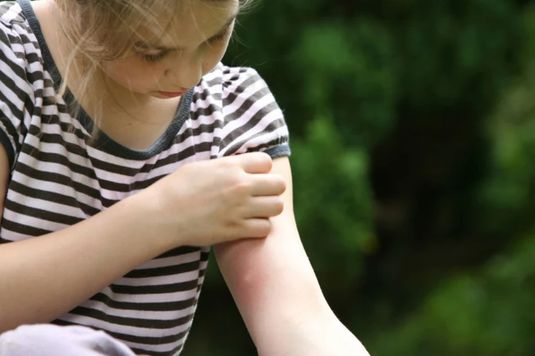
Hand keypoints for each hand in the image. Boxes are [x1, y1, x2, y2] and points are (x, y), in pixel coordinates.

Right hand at [141, 152, 285, 246]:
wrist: (162, 215)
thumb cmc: (176, 188)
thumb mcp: (201, 167)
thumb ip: (226, 166)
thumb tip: (240, 166)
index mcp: (231, 166)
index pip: (267, 161)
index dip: (262, 170)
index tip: (254, 177)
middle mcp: (240, 185)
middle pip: (279, 184)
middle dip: (272, 189)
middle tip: (260, 196)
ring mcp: (240, 208)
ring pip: (277, 207)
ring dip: (269, 209)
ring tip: (256, 212)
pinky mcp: (236, 229)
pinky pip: (265, 228)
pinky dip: (260, 228)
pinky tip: (248, 226)